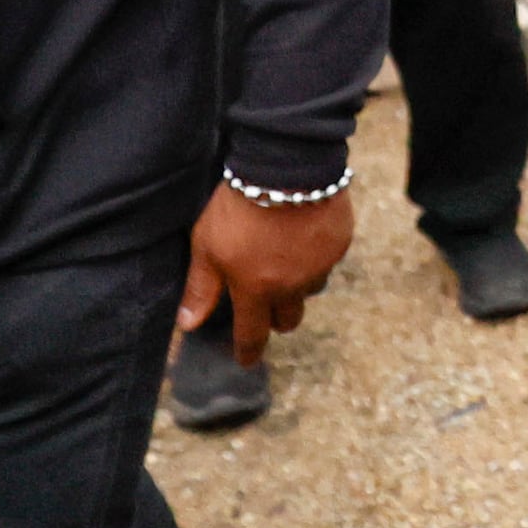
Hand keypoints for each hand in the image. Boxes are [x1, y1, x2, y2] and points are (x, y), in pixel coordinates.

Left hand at [177, 181, 355, 365]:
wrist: (288, 168)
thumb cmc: (239, 206)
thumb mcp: (207, 245)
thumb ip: (202, 287)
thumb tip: (188, 324)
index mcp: (256, 290)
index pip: (252, 334)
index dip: (248, 351)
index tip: (246, 360)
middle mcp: (291, 287)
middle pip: (287, 320)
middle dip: (275, 317)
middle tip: (264, 298)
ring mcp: (319, 267)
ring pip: (309, 290)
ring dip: (297, 283)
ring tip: (284, 256)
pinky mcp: (339, 245)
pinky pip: (326, 261)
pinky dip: (314, 256)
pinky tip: (302, 233)